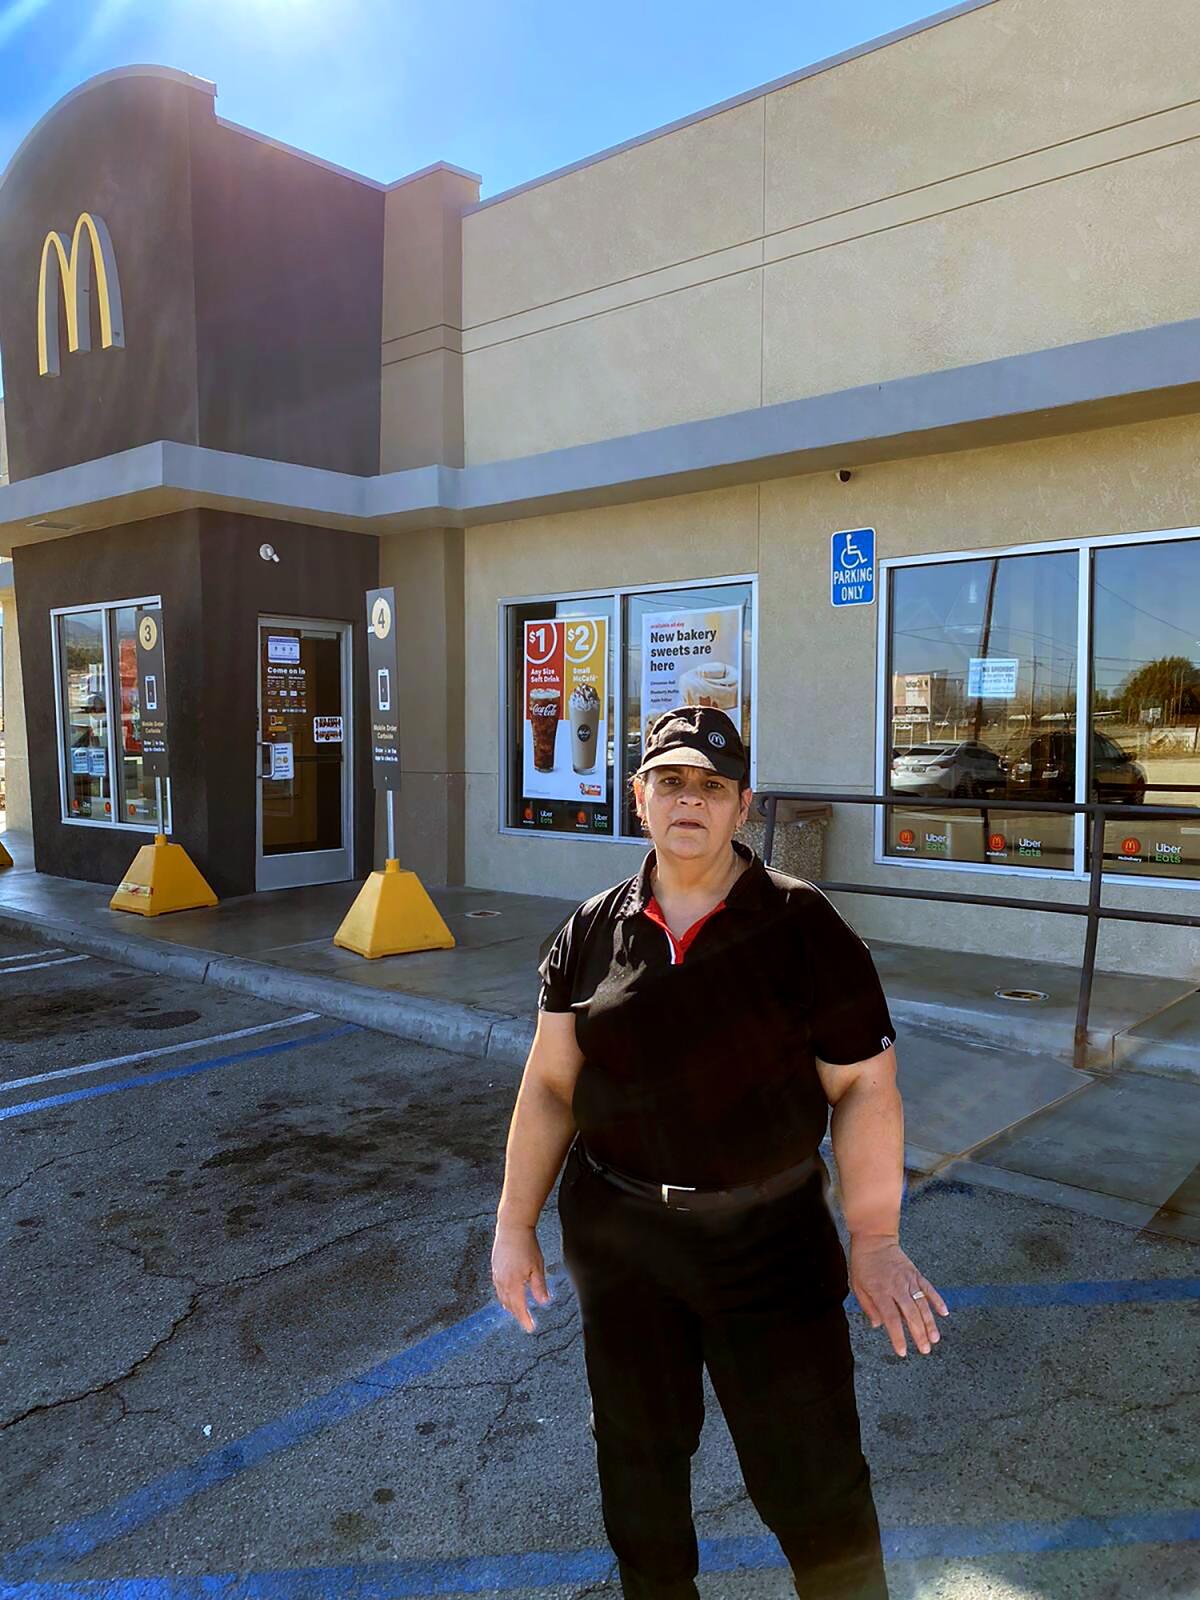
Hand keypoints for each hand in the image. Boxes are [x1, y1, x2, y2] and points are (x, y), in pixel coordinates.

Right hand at [491, 1219, 552, 1333]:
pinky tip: (509, 1293)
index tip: (530, 1328)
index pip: (519, 1308)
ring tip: (517, 1310)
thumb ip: (539, 1287)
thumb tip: (543, 1302)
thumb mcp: (537, 1267)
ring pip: (502, 1297)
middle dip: (517, 1314)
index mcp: (513, 1284)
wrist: (512, 1227)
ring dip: (510, 1305)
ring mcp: (497, 1275)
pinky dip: (504, 1295)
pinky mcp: (495, 1268)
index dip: (524, 1319)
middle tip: (525, 1320)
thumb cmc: (526, 1245)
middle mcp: (502, 1282)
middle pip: (509, 1304)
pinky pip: (498, 1287)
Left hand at [850, 1234, 948, 1356]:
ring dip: (930, 1322)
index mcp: (880, 1291)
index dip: (897, 1336)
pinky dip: (937, 1300)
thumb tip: (878, 1325)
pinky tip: (944, 1313)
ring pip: (922, 1304)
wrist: (874, 1238)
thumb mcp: (857, 1285)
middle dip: (918, 1334)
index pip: (891, 1318)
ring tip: (935, 1339)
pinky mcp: (916, 1274)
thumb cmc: (863, 1263)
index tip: (903, 1352)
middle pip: (910, 1314)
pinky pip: (928, 1288)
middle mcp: (896, 1287)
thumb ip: (868, 1306)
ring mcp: (908, 1280)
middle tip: (925, 1350)